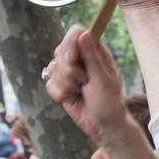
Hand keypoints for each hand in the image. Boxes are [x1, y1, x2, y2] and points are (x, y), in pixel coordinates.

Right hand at [45, 26, 129, 145]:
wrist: (102, 126)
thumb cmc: (109, 102)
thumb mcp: (102, 79)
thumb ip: (92, 56)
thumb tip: (83, 33)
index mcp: (95, 52)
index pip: (76, 32)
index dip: (70, 44)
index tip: (72, 60)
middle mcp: (81, 59)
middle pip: (60, 50)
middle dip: (68, 70)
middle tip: (83, 82)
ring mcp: (69, 72)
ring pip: (52, 67)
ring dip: (66, 84)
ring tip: (81, 91)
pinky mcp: (60, 85)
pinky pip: (49, 83)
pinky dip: (60, 93)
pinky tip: (73, 98)